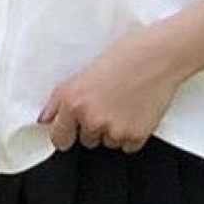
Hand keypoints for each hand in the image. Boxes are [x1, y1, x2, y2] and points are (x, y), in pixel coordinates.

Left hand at [36, 23, 184, 153]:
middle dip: (95, 127)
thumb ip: (59, 100)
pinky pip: (128, 146)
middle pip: (87, 141)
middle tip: (109, 103)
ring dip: (115, 130)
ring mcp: (113, 130)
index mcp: (73, 102)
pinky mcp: (135, 136)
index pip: (59, 139)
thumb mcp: (83, 73)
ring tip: (125, 104)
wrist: (159, 56)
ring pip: (108, 143)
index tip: (73, 131)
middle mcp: (91, 119)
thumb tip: (44, 120)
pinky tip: (137, 112)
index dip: (67, 135)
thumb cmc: (124, 57)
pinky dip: (132, 134)